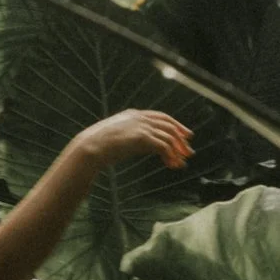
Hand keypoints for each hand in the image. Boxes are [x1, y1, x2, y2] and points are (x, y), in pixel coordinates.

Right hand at [70, 109, 190, 170]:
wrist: (91, 147)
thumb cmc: (100, 145)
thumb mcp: (119, 136)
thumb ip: (134, 137)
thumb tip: (146, 146)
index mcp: (134, 114)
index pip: (162, 117)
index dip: (176, 125)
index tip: (185, 135)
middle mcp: (140, 117)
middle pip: (169, 125)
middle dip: (181, 139)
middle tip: (189, 151)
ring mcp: (141, 126)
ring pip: (168, 136)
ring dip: (177, 151)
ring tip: (181, 163)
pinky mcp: (142, 137)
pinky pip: (163, 146)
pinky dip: (170, 156)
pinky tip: (171, 164)